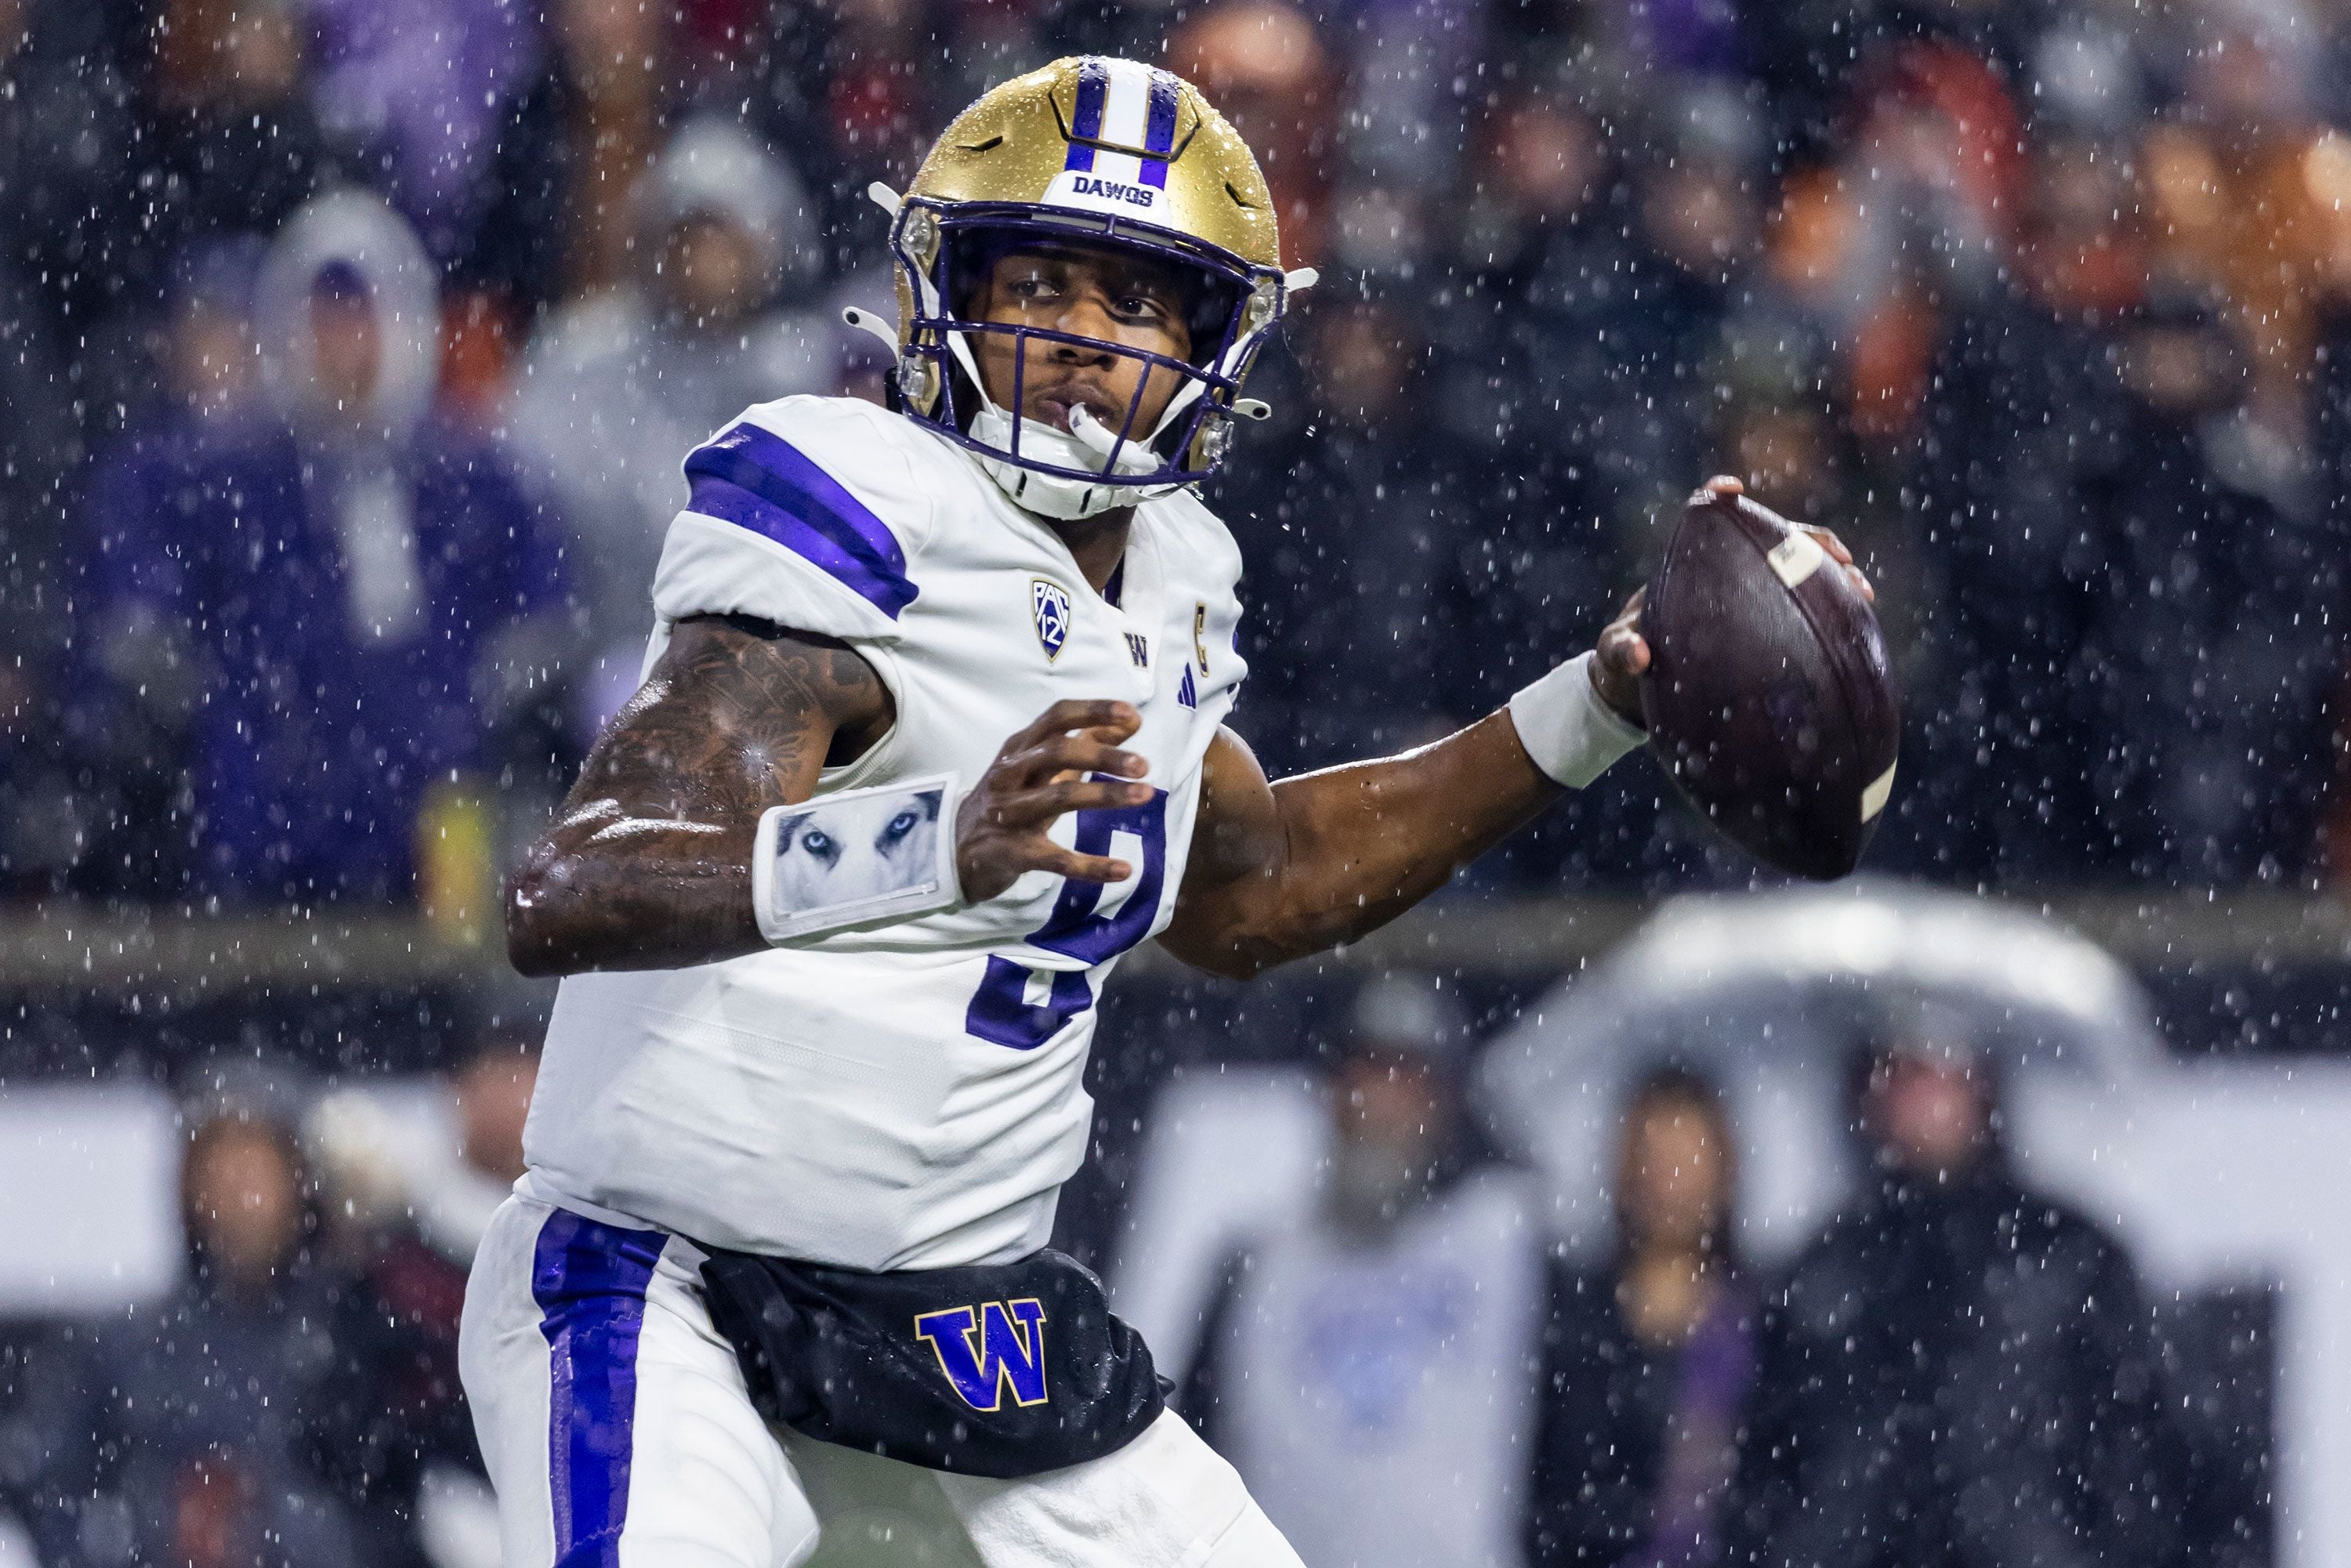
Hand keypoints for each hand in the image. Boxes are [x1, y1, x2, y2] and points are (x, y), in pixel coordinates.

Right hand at [957, 699, 1152, 903]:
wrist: (954, 851)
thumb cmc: (1009, 800)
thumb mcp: (1040, 767)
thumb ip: (1085, 743)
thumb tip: (1131, 721)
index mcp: (1019, 748)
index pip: (1056, 718)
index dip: (1093, 712)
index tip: (1132, 715)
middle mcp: (1010, 775)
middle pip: (1057, 753)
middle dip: (1103, 756)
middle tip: (1143, 765)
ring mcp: (1008, 814)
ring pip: (1057, 798)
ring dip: (1104, 796)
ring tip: (1145, 795)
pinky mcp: (1011, 853)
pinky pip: (1055, 859)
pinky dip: (1090, 866)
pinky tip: (1123, 870)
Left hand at [1586, 476, 1874, 724]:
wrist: (1636, 688)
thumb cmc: (1623, 661)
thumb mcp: (1614, 657)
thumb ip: (1620, 651)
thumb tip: (1639, 655)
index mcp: (1687, 564)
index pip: (1706, 517)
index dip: (1718, 496)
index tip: (1730, 489)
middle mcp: (1726, 570)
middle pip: (1775, 538)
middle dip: (1811, 540)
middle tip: (1839, 558)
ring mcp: (1751, 593)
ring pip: (1800, 571)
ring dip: (1834, 574)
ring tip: (1861, 592)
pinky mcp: (1767, 619)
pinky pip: (1806, 608)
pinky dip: (1833, 610)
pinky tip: (1858, 626)